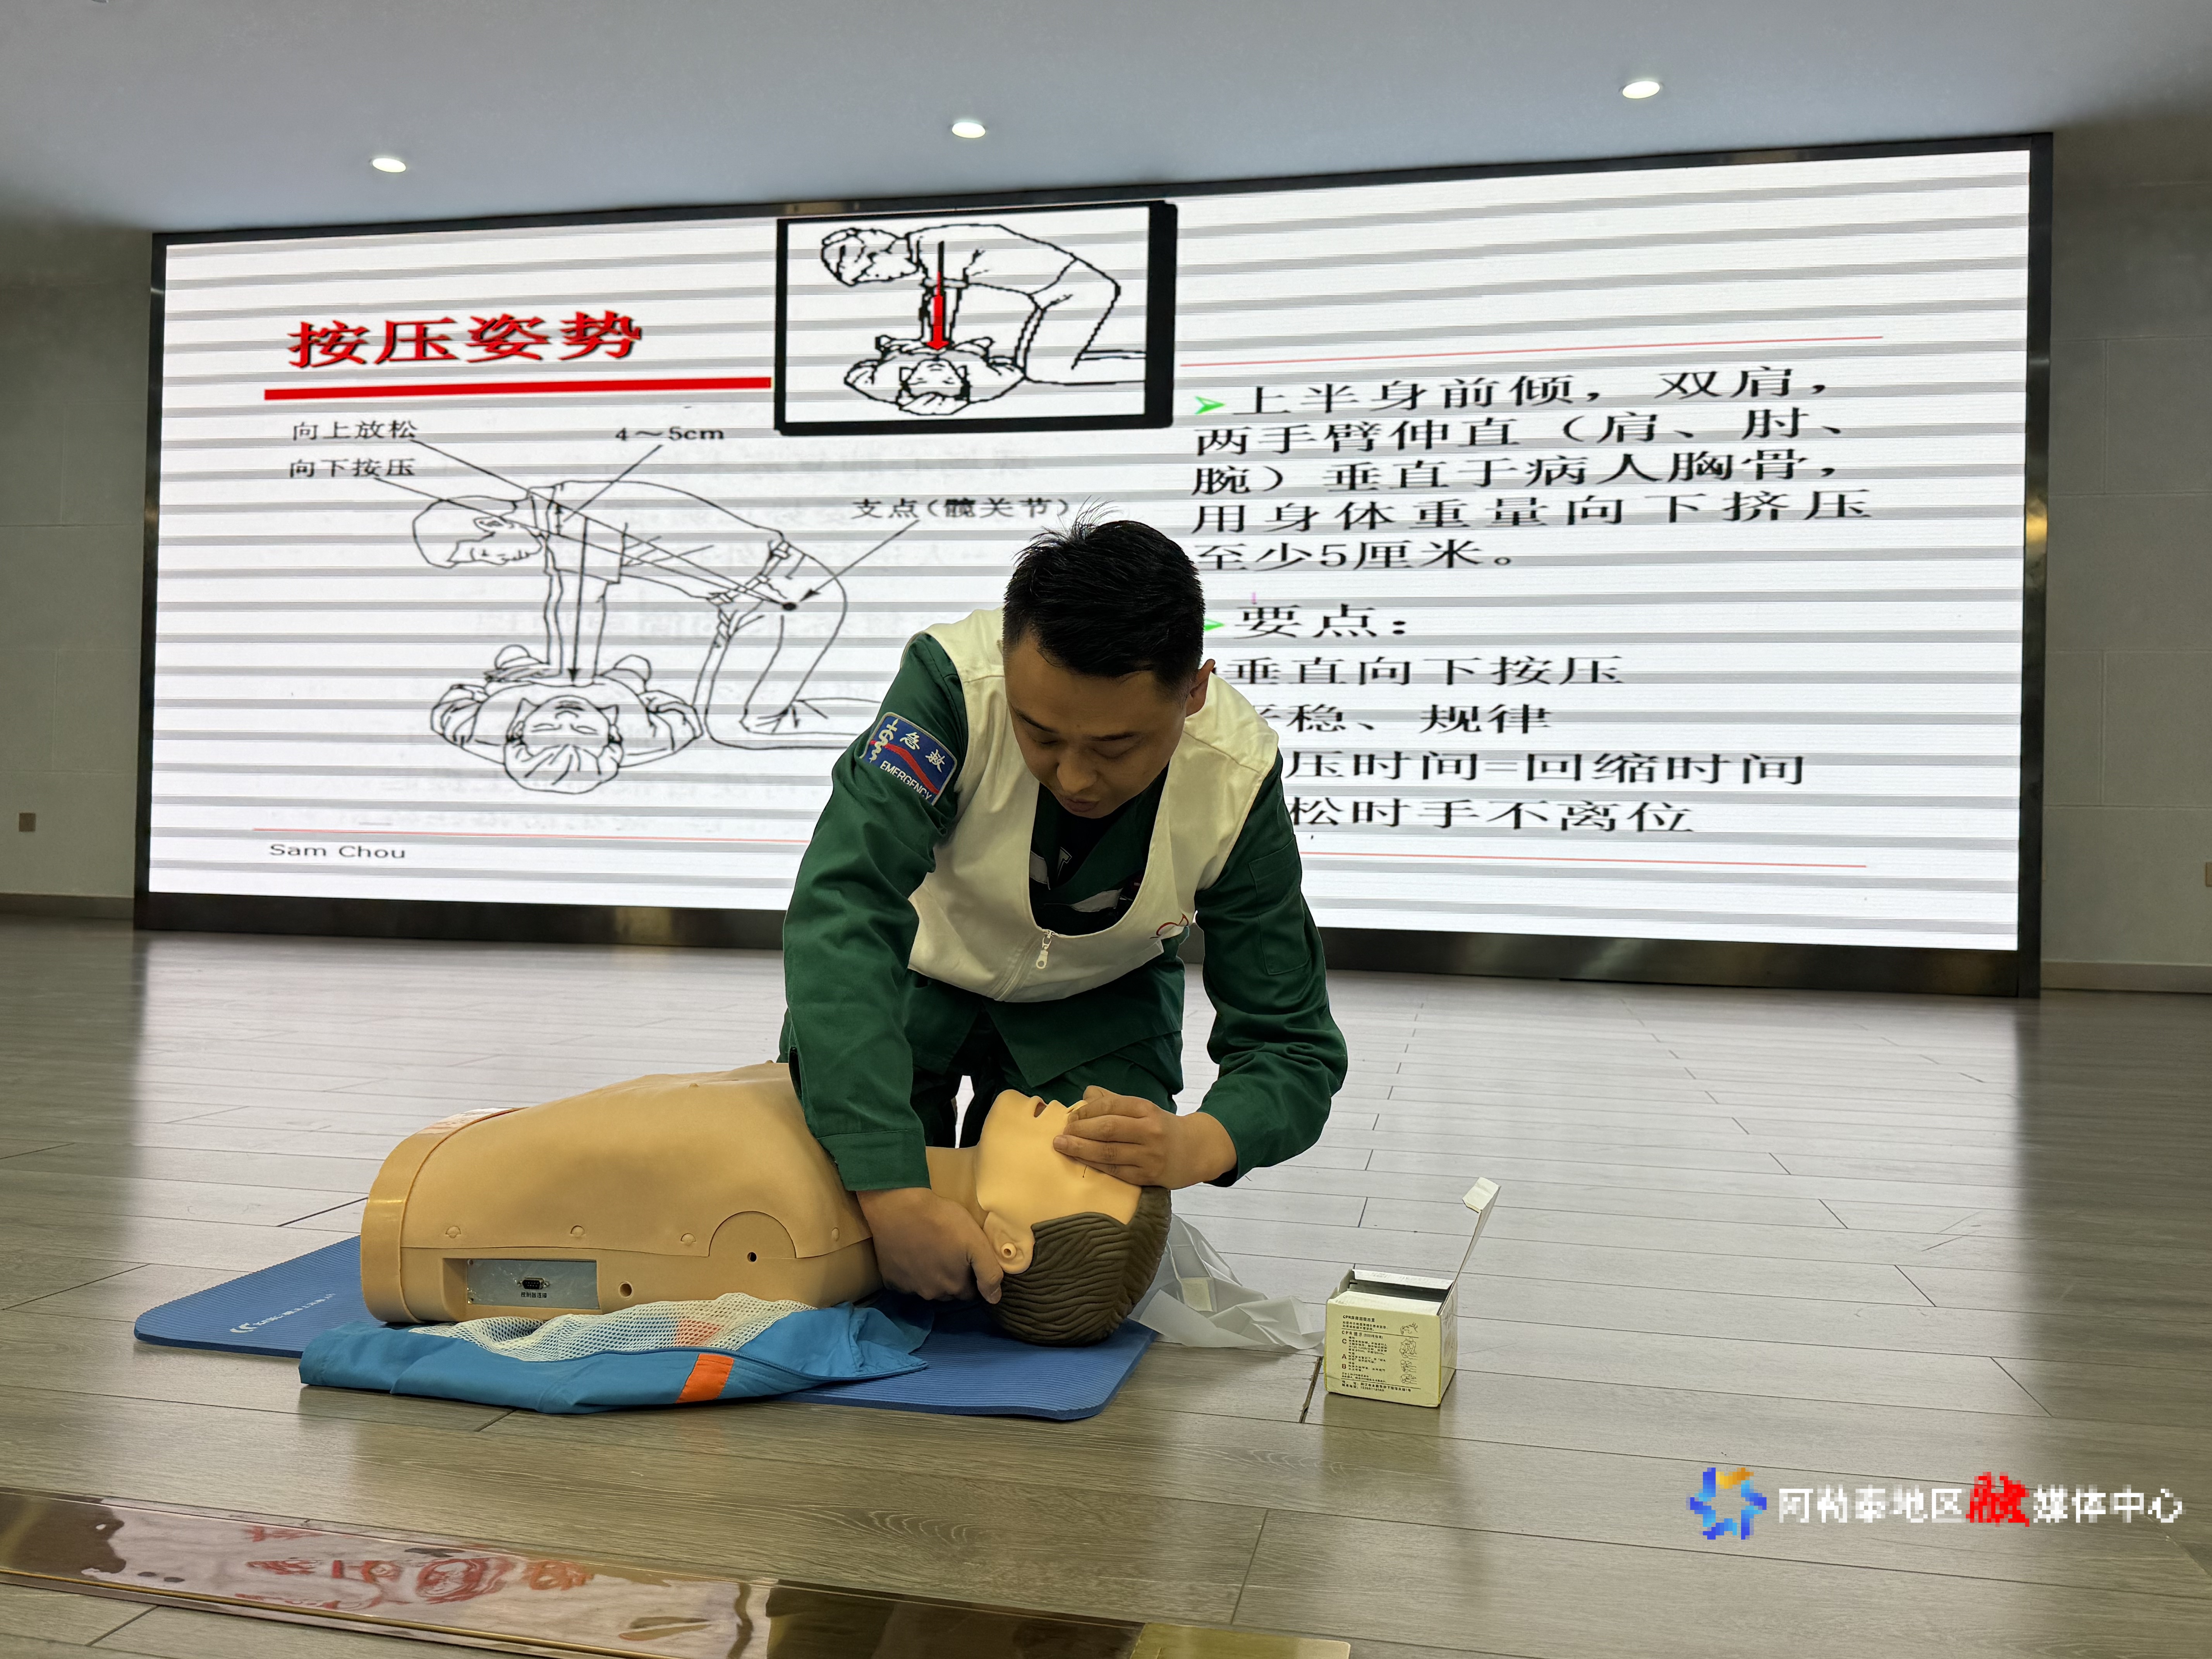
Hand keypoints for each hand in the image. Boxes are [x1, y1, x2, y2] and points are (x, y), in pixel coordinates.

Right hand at [854, 1187, 1001, 1302]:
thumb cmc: (940, 1220)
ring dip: (932, 1275)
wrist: (895, 1211)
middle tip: (948, 1251)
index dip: (971, 1275)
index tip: (966, 1257)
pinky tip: (911, 1253)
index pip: (971, 1291)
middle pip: (949, 1291)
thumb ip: (989, 1272)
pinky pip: (907, 1282)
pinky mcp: (892, 1281)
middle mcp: (933, 1294)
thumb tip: (994, 1299)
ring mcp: (910, 1289)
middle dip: (952, 1277)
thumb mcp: (975, 1241)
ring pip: (929, 1288)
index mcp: (955, 1286)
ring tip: (930, 1250)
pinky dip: (911, 1272)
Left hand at [1053, 1088, 1236, 1188]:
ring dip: (1081, 1149)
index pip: (1112, 1105)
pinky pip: (1116, 1171)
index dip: (1087, 1111)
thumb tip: (1086, 1093)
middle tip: (1061, 1133)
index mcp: (1148, 1109)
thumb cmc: (1162, 1127)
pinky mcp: (1147, 1177)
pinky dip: (1095, 1166)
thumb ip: (1115, 1100)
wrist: (1195, 1152)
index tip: (1071, 1116)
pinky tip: (1081, 1161)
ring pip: (1109, 1152)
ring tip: (1062, 1146)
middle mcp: (1150, 1131)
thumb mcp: (1143, 1109)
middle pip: (1108, 1129)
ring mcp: (1149, 1156)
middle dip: (1080, 1130)